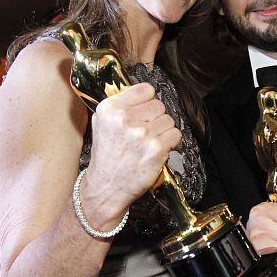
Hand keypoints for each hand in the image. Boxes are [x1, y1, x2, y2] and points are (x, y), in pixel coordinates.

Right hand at [83, 82, 180, 216]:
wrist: (106, 187)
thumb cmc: (106, 156)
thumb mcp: (101, 123)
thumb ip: (119, 105)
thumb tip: (142, 92)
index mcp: (110, 109)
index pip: (146, 89)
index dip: (148, 101)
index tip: (144, 111)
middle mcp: (124, 119)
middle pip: (159, 105)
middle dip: (155, 118)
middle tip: (145, 133)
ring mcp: (141, 134)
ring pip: (169, 120)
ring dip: (163, 131)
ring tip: (149, 143)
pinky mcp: (156, 149)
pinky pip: (176, 135)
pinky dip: (170, 143)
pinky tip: (157, 151)